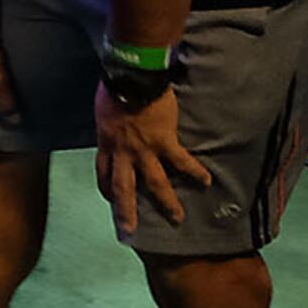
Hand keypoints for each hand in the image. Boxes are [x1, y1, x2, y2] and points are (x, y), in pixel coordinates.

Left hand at [95, 82, 216, 237]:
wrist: (131, 76)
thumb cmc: (115, 86)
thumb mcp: (104, 108)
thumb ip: (111, 123)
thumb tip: (114, 123)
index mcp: (106, 143)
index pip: (101, 172)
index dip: (105, 188)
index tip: (110, 199)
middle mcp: (123, 152)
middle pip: (122, 188)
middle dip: (126, 212)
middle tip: (129, 232)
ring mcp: (143, 149)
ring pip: (154, 183)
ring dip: (166, 202)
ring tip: (177, 218)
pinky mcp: (165, 141)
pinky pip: (181, 162)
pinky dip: (194, 172)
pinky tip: (205, 182)